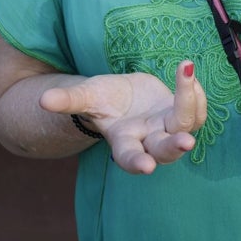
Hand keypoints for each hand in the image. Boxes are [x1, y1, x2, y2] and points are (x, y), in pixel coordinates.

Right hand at [39, 60, 206, 174]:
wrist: (124, 97)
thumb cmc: (102, 100)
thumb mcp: (86, 97)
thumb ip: (68, 100)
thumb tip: (43, 100)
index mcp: (123, 140)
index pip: (129, 156)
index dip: (137, 162)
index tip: (146, 168)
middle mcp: (149, 139)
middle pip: (165, 150)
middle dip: (174, 147)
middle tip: (186, 142)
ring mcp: (167, 127)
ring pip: (188, 125)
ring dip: (190, 103)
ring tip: (184, 72)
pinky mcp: (181, 114)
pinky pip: (197, 111)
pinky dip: (195, 94)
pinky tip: (187, 72)